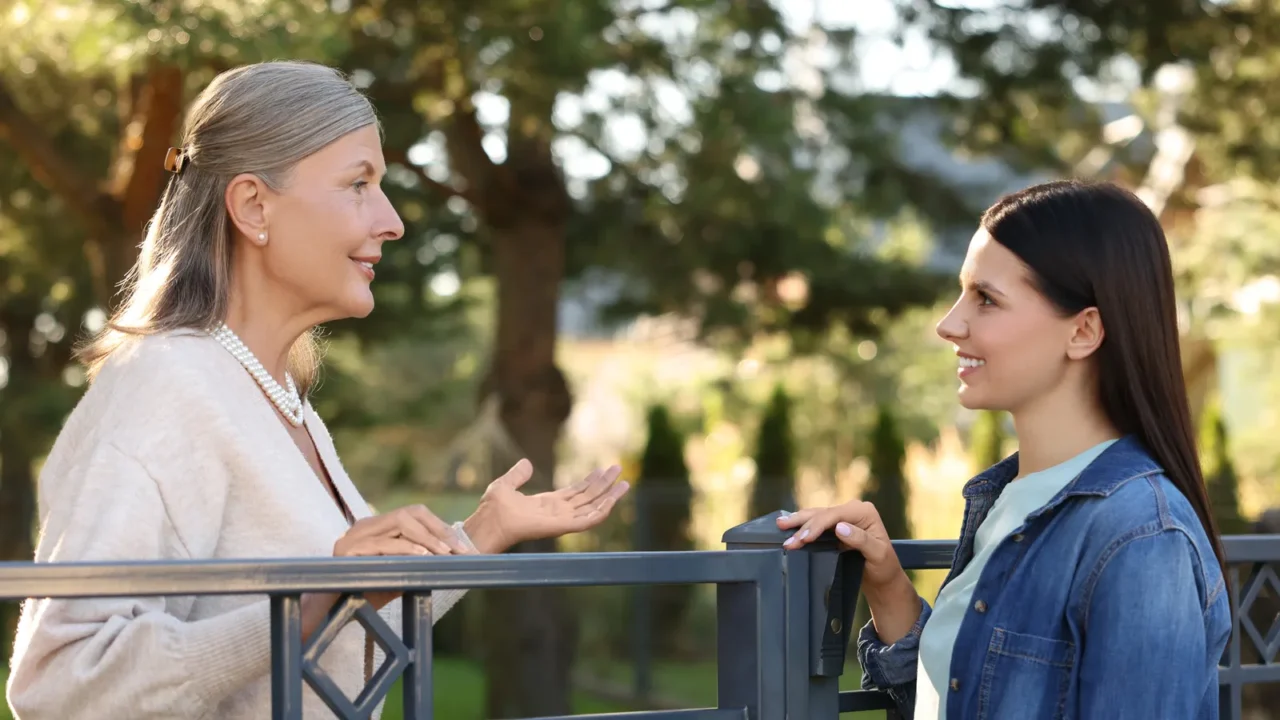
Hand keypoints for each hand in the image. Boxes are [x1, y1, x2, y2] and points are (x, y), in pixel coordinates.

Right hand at [302, 505, 470, 640]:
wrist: (331, 614)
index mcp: (376, 527)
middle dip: (438, 531)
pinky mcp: (345, 550)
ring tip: (444, 553)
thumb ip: (417, 561)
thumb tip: (451, 557)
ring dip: (426, 539)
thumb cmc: (366, 594)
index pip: (413, 513)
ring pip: (398, 523)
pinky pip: (381, 544)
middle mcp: (363, 526)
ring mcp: (352, 536)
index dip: (439, 526)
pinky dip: (405, 549)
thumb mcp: (399, 574)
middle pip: (408, 514)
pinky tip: (422, 557)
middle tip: (458, 550)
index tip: (461, 546)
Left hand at [464, 459, 629, 553]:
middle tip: (619, 469)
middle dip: (604, 484)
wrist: (489, 521)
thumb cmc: (492, 508)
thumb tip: (526, 463)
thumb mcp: (505, 484)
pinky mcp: (562, 526)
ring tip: (624, 483)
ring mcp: (561, 520)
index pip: (575, 493)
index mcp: (547, 504)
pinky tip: (612, 501)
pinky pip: (587, 521)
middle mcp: (558, 512)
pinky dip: (601, 511)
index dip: (590, 481)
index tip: (602, 469)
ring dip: (609, 497)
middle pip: (587, 498)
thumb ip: (517, 475)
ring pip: (592, 508)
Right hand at [778, 501, 919, 643]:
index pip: (835, 515)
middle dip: (802, 526)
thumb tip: (840, 527)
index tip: (803, 539)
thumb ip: (861, 540)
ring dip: (798, 522)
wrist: (883, 577)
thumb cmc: (884, 567)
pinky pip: (816, 521)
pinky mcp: (835, 525)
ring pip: (816, 515)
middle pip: (822, 514)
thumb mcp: (878, 554)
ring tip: (780, 525)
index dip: (816, 526)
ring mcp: (843, 516)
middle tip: (787, 540)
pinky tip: (789, 526)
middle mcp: (853, 510)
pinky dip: (802, 525)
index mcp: (864, 512)